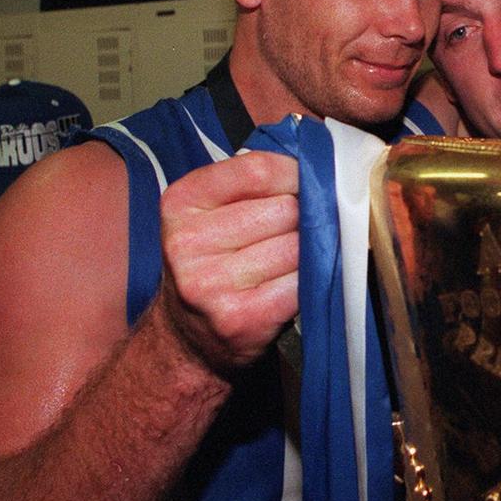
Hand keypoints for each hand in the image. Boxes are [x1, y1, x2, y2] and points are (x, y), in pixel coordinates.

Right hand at [158, 151, 299, 371]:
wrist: (190, 339)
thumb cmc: (213, 264)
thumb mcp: (212, 213)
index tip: (313, 180)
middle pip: (285, 209)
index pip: (259, 170)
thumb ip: (253, 183)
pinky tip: (302, 282)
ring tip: (300, 257)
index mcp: (182, 203)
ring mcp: (210, 283)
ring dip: (314, 250)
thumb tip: (318, 161)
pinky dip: (313, 281)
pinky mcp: (239, 318)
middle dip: (308, 216)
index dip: (297, 172)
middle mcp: (188, 242)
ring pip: (298, 246)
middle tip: (308, 227)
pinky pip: (301, 284)